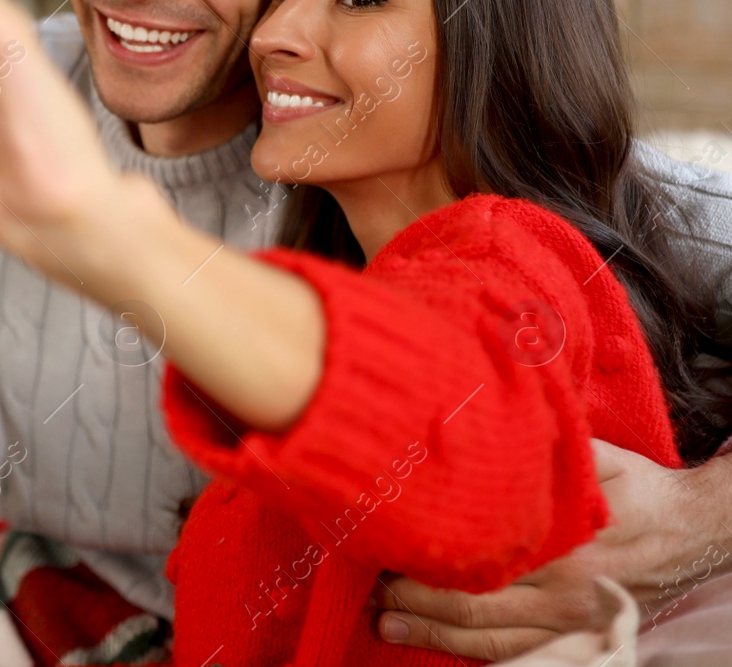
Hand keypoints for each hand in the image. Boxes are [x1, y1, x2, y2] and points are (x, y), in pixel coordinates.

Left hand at [374, 440, 731, 659]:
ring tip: (387, 625)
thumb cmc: (639, 487)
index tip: (384, 551)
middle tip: (373, 593)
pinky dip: (475, 652)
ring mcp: (573, 621)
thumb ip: (544, 455)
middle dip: (416, 605)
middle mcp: (564, 590)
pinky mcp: (581, 637)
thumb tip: (486, 427)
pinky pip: (521, 652)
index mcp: (562, 544)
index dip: (425, 563)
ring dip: (435, 635)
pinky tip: (437, 644)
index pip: (478, 562)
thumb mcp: (595, 458)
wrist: (698, 529)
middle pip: (475, 607)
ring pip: (493, 638)